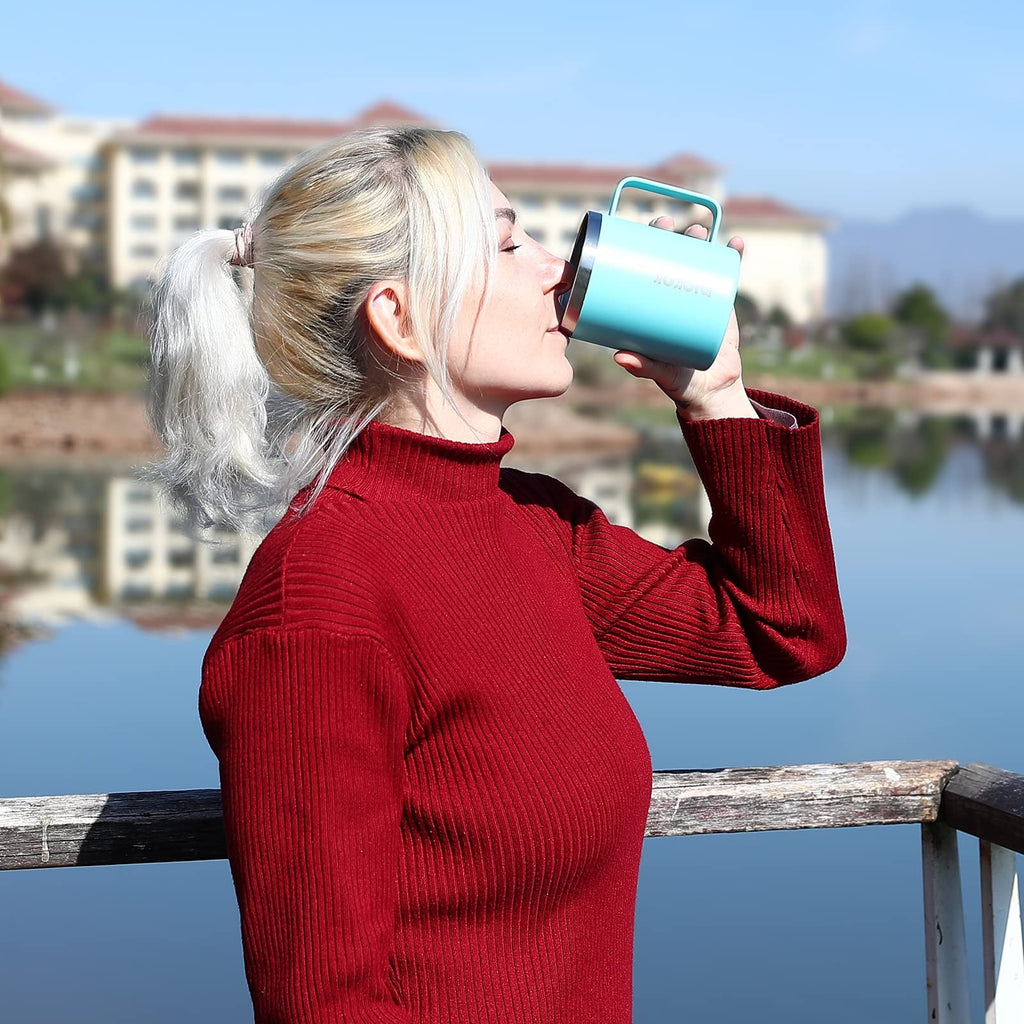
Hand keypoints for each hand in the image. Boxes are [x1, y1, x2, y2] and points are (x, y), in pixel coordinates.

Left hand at [612, 218, 755, 420]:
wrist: (712, 389)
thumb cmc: (678, 381)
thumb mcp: (660, 373)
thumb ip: (643, 367)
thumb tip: (619, 357)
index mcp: (650, 305)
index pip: (640, 268)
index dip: (637, 247)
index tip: (635, 234)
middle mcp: (670, 294)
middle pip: (667, 255)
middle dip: (667, 234)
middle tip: (667, 225)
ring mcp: (697, 294)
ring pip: (696, 258)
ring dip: (698, 238)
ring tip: (698, 231)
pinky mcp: (721, 300)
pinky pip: (728, 273)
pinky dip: (734, 256)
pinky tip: (737, 243)